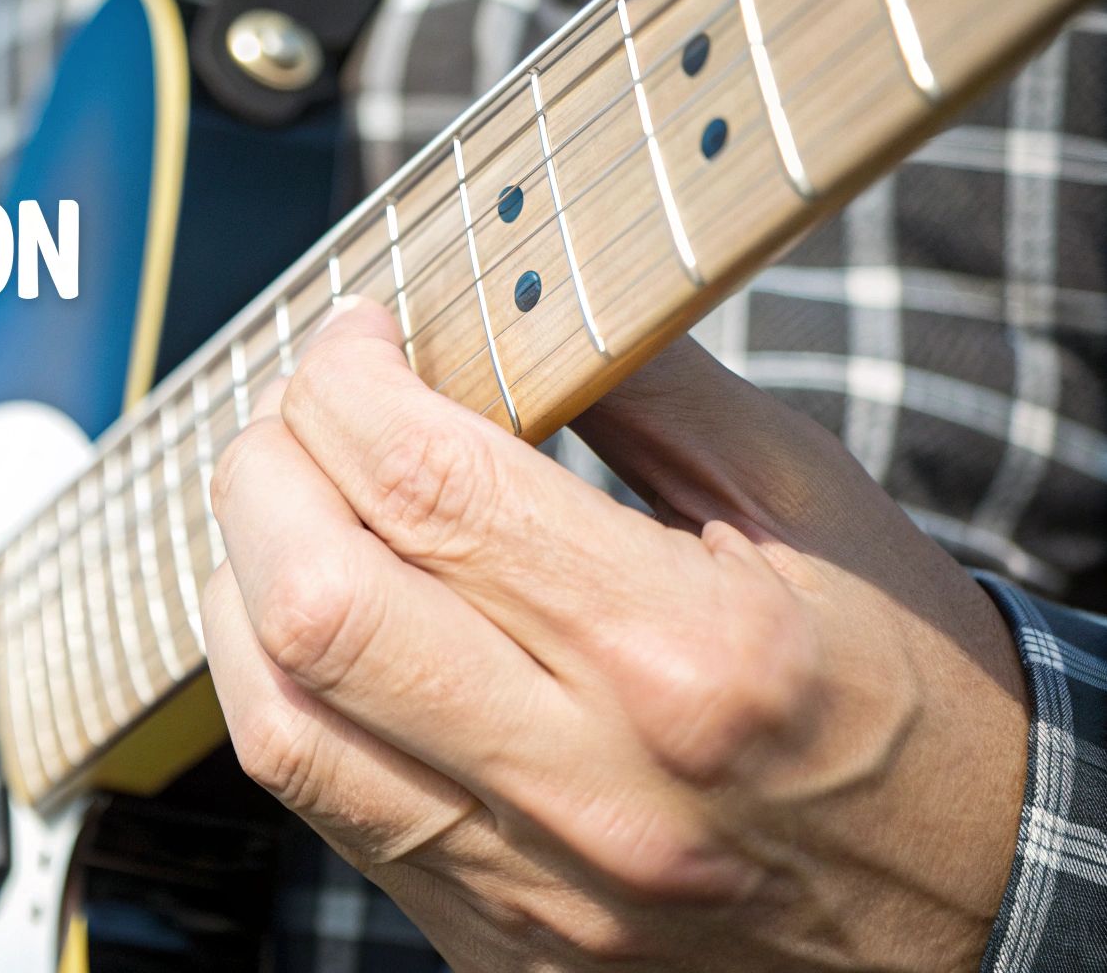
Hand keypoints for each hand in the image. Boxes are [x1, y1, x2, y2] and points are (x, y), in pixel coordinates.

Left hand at [203, 298, 1028, 970]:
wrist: (969, 919)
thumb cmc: (907, 701)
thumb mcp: (814, 510)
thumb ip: (650, 389)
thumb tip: (500, 299)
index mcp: (684, 653)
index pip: (428, 487)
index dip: (348, 382)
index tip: (355, 335)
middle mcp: (588, 783)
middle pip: (315, 603)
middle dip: (261, 471)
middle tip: (297, 411)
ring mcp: (528, 882)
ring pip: (281, 720)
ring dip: (239, 582)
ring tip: (280, 507)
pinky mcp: (490, 938)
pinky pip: (319, 805)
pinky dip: (277, 687)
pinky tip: (305, 620)